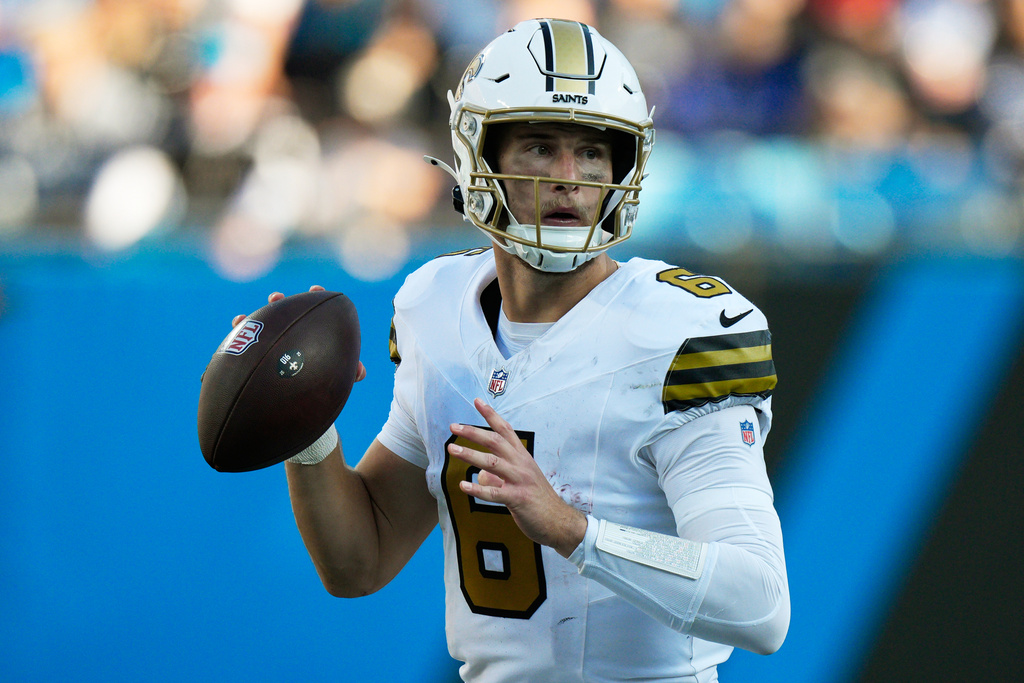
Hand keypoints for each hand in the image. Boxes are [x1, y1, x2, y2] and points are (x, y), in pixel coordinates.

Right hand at [231, 285, 365, 381]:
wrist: (296, 409)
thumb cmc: (318, 388)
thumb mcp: (335, 379)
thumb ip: (348, 373)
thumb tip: (360, 372)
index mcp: (310, 335)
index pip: (314, 311)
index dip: (315, 297)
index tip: (316, 290)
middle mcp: (290, 336)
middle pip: (284, 314)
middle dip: (280, 303)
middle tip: (276, 298)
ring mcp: (271, 345)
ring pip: (261, 327)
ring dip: (253, 319)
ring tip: (241, 318)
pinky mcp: (253, 357)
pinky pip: (241, 345)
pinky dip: (237, 333)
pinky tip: (235, 326)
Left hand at [448, 398, 586, 557]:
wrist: (558, 521)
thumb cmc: (537, 500)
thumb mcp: (520, 481)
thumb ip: (499, 475)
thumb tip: (481, 476)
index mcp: (522, 457)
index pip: (505, 430)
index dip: (491, 415)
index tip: (477, 401)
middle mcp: (521, 464)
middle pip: (495, 442)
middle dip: (473, 432)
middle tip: (454, 426)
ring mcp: (520, 481)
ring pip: (492, 463)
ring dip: (470, 454)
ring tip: (452, 449)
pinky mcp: (518, 499)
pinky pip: (494, 492)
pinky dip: (477, 489)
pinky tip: (463, 486)